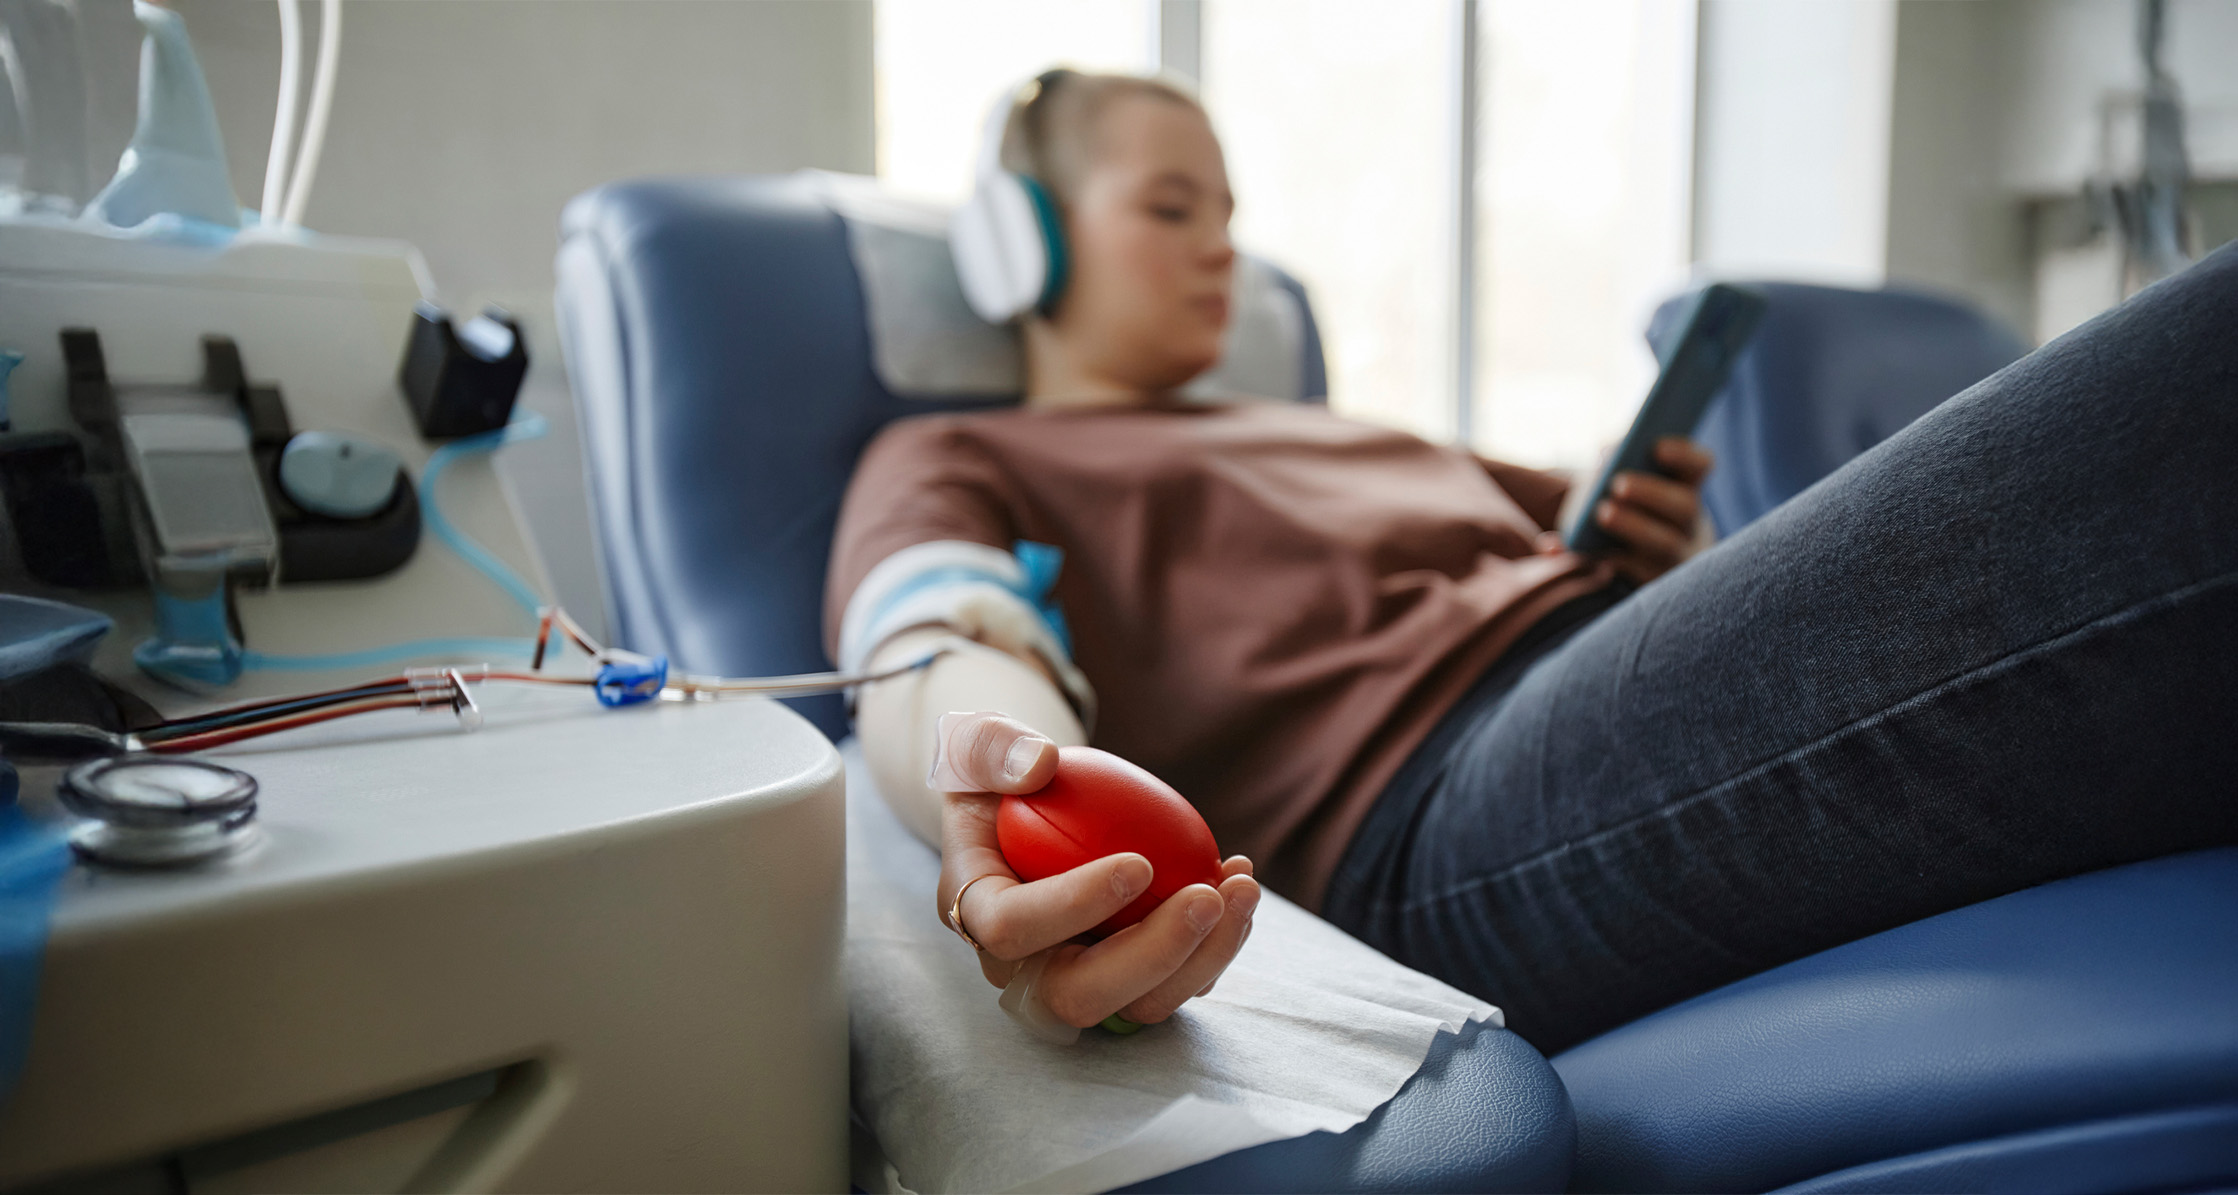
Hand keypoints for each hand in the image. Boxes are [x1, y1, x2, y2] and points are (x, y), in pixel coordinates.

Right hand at [932, 713, 1260, 1027]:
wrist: (1026, 806)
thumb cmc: (999, 774)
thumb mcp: (979, 744)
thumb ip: (995, 747)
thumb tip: (1042, 765)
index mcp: (974, 910)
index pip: (1013, 928)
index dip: (1074, 905)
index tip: (1139, 863)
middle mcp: (1019, 964)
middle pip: (1077, 995)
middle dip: (1152, 955)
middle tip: (1206, 897)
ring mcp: (1075, 977)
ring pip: (1138, 1004)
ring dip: (1202, 956)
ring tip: (1242, 888)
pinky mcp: (1124, 976)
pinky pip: (1174, 981)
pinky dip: (1217, 942)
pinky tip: (1239, 880)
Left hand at [1571, 436, 1712, 585]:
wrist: (1619, 565)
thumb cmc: (1617, 513)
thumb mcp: (1621, 485)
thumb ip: (1613, 465)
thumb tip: (1604, 459)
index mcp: (1684, 490)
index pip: (1699, 466)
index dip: (1684, 454)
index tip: (1657, 447)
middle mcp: (1688, 525)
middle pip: (1685, 507)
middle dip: (1652, 493)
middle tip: (1619, 484)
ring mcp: (1676, 559)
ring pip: (1666, 545)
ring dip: (1634, 527)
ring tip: (1603, 513)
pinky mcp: (1652, 586)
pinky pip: (1641, 577)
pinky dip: (1613, 562)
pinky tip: (1591, 553)